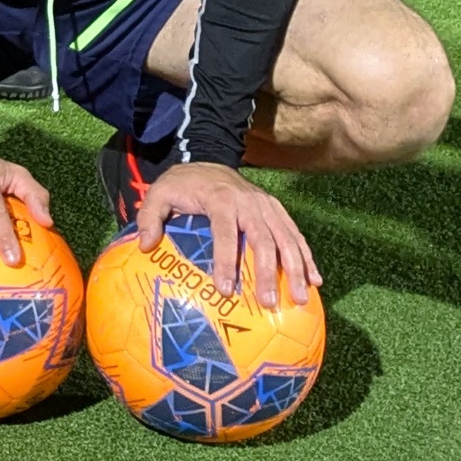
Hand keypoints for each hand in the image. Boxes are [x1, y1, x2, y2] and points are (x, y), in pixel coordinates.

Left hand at [129, 159, 320, 309]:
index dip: (227, 261)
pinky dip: (307, 257)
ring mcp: (267, 206)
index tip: (226, 289)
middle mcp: (249, 202)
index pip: (225, 233)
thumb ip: (149, 217)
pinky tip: (315, 280)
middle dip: (269, 272)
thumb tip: (145, 246)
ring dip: (297, 269)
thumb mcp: (159, 193)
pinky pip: (296, 235)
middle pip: (264, 239)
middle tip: (269, 303)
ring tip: (301, 297)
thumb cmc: (184, 184)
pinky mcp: (277, 210)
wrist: (210, 158)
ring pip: (287, 239)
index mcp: (221, 200)